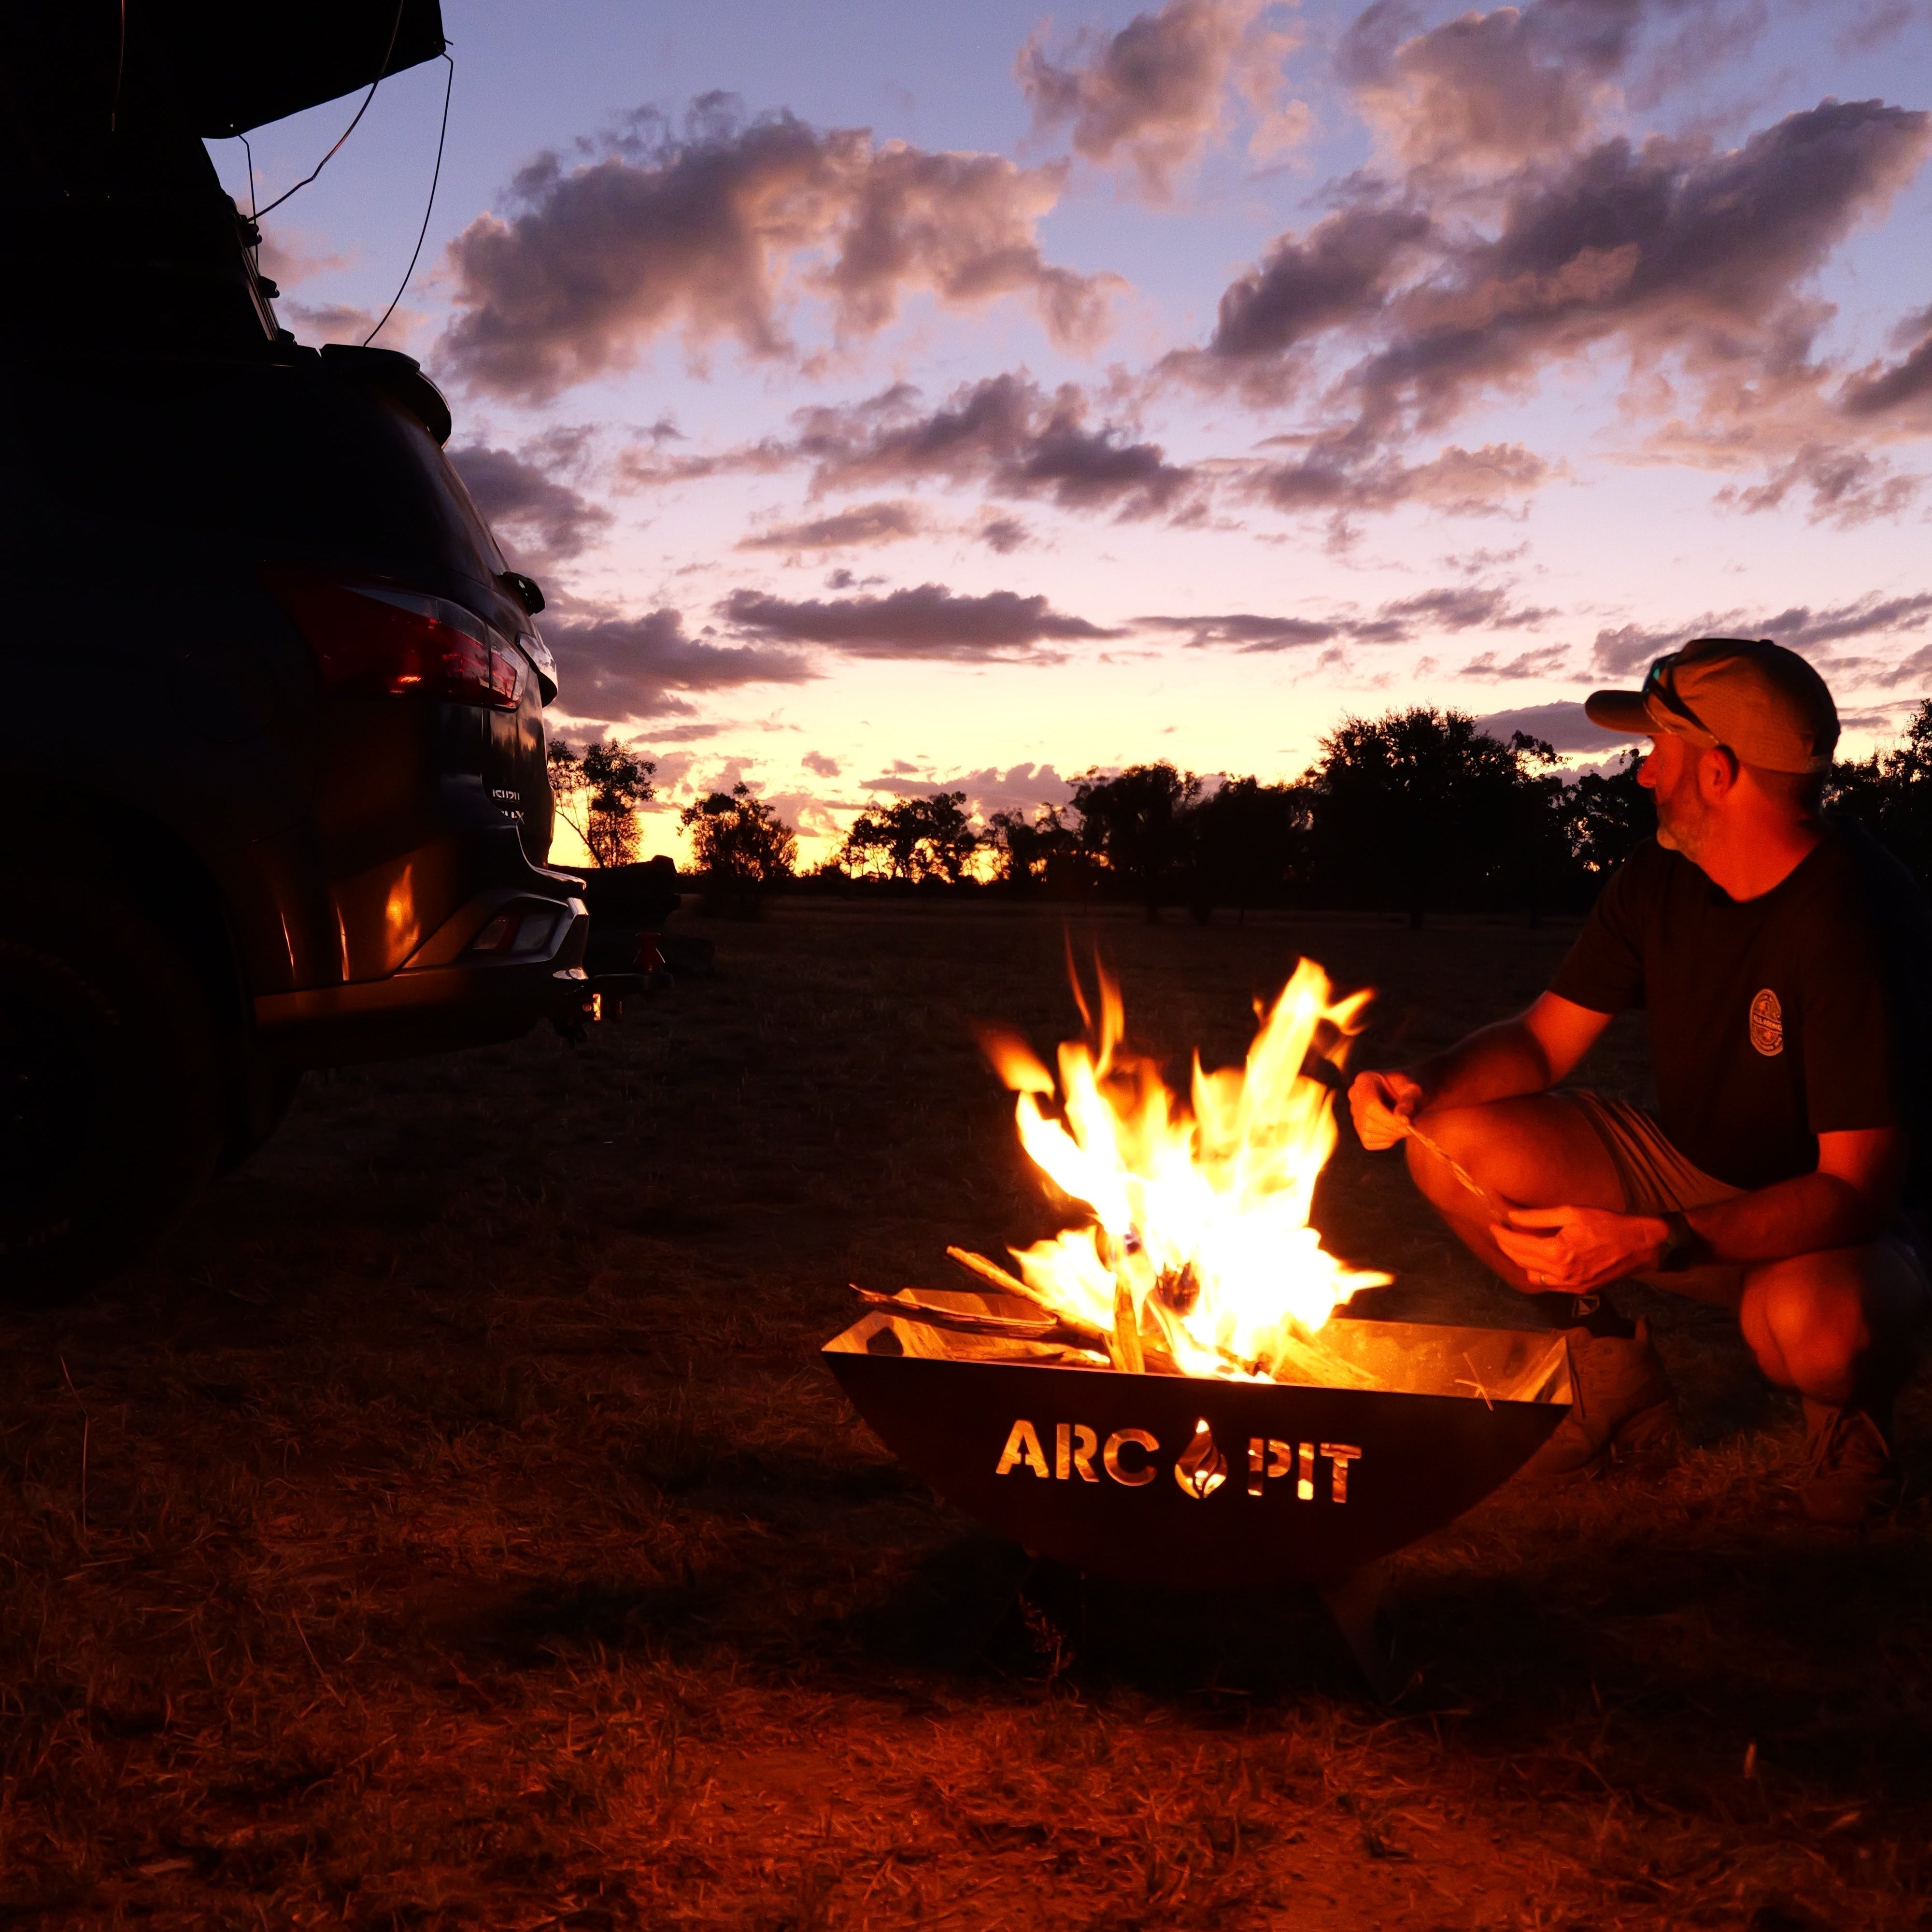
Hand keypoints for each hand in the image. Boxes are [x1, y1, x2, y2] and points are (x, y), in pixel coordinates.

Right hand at [1350, 1069, 1424, 1150]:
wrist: (1407, 1094)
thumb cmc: (1410, 1089)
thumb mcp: (1413, 1090)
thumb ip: (1408, 1102)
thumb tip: (1403, 1120)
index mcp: (1365, 1080)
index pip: (1370, 1106)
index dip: (1389, 1119)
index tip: (1409, 1124)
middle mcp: (1354, 1096)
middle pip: (1368, 1121)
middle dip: (1392, 1129)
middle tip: (1411, 1128)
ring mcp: (1354, 1112)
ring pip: (1367, 1134)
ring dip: (1391, 1136)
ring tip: (1405, 1127)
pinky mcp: (1358, 1127)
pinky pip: (1369, 1142)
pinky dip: (1386, 1141)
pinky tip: (1395, 1130)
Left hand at [1492, 1204, 1667, 1293]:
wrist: (1639, 1246)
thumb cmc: (1607, 1224)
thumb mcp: (1571, 1213)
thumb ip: (1537, 1217)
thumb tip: (1512, 1217)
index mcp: (1557, 1253)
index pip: (1518, 1246)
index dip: (1502, 1235)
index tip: (1493, 1225)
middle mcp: (1561, 1274)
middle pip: (1521, 1262)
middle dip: (1506, 1247)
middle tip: (1500, 1233)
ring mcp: (1570, 1285)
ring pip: (1532, 1277)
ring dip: (1521, 1261)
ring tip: (1518, 1244)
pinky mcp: (1578, 1290)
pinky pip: (1549, 1284)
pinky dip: (1538, 1271)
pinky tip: (1538, 1257)